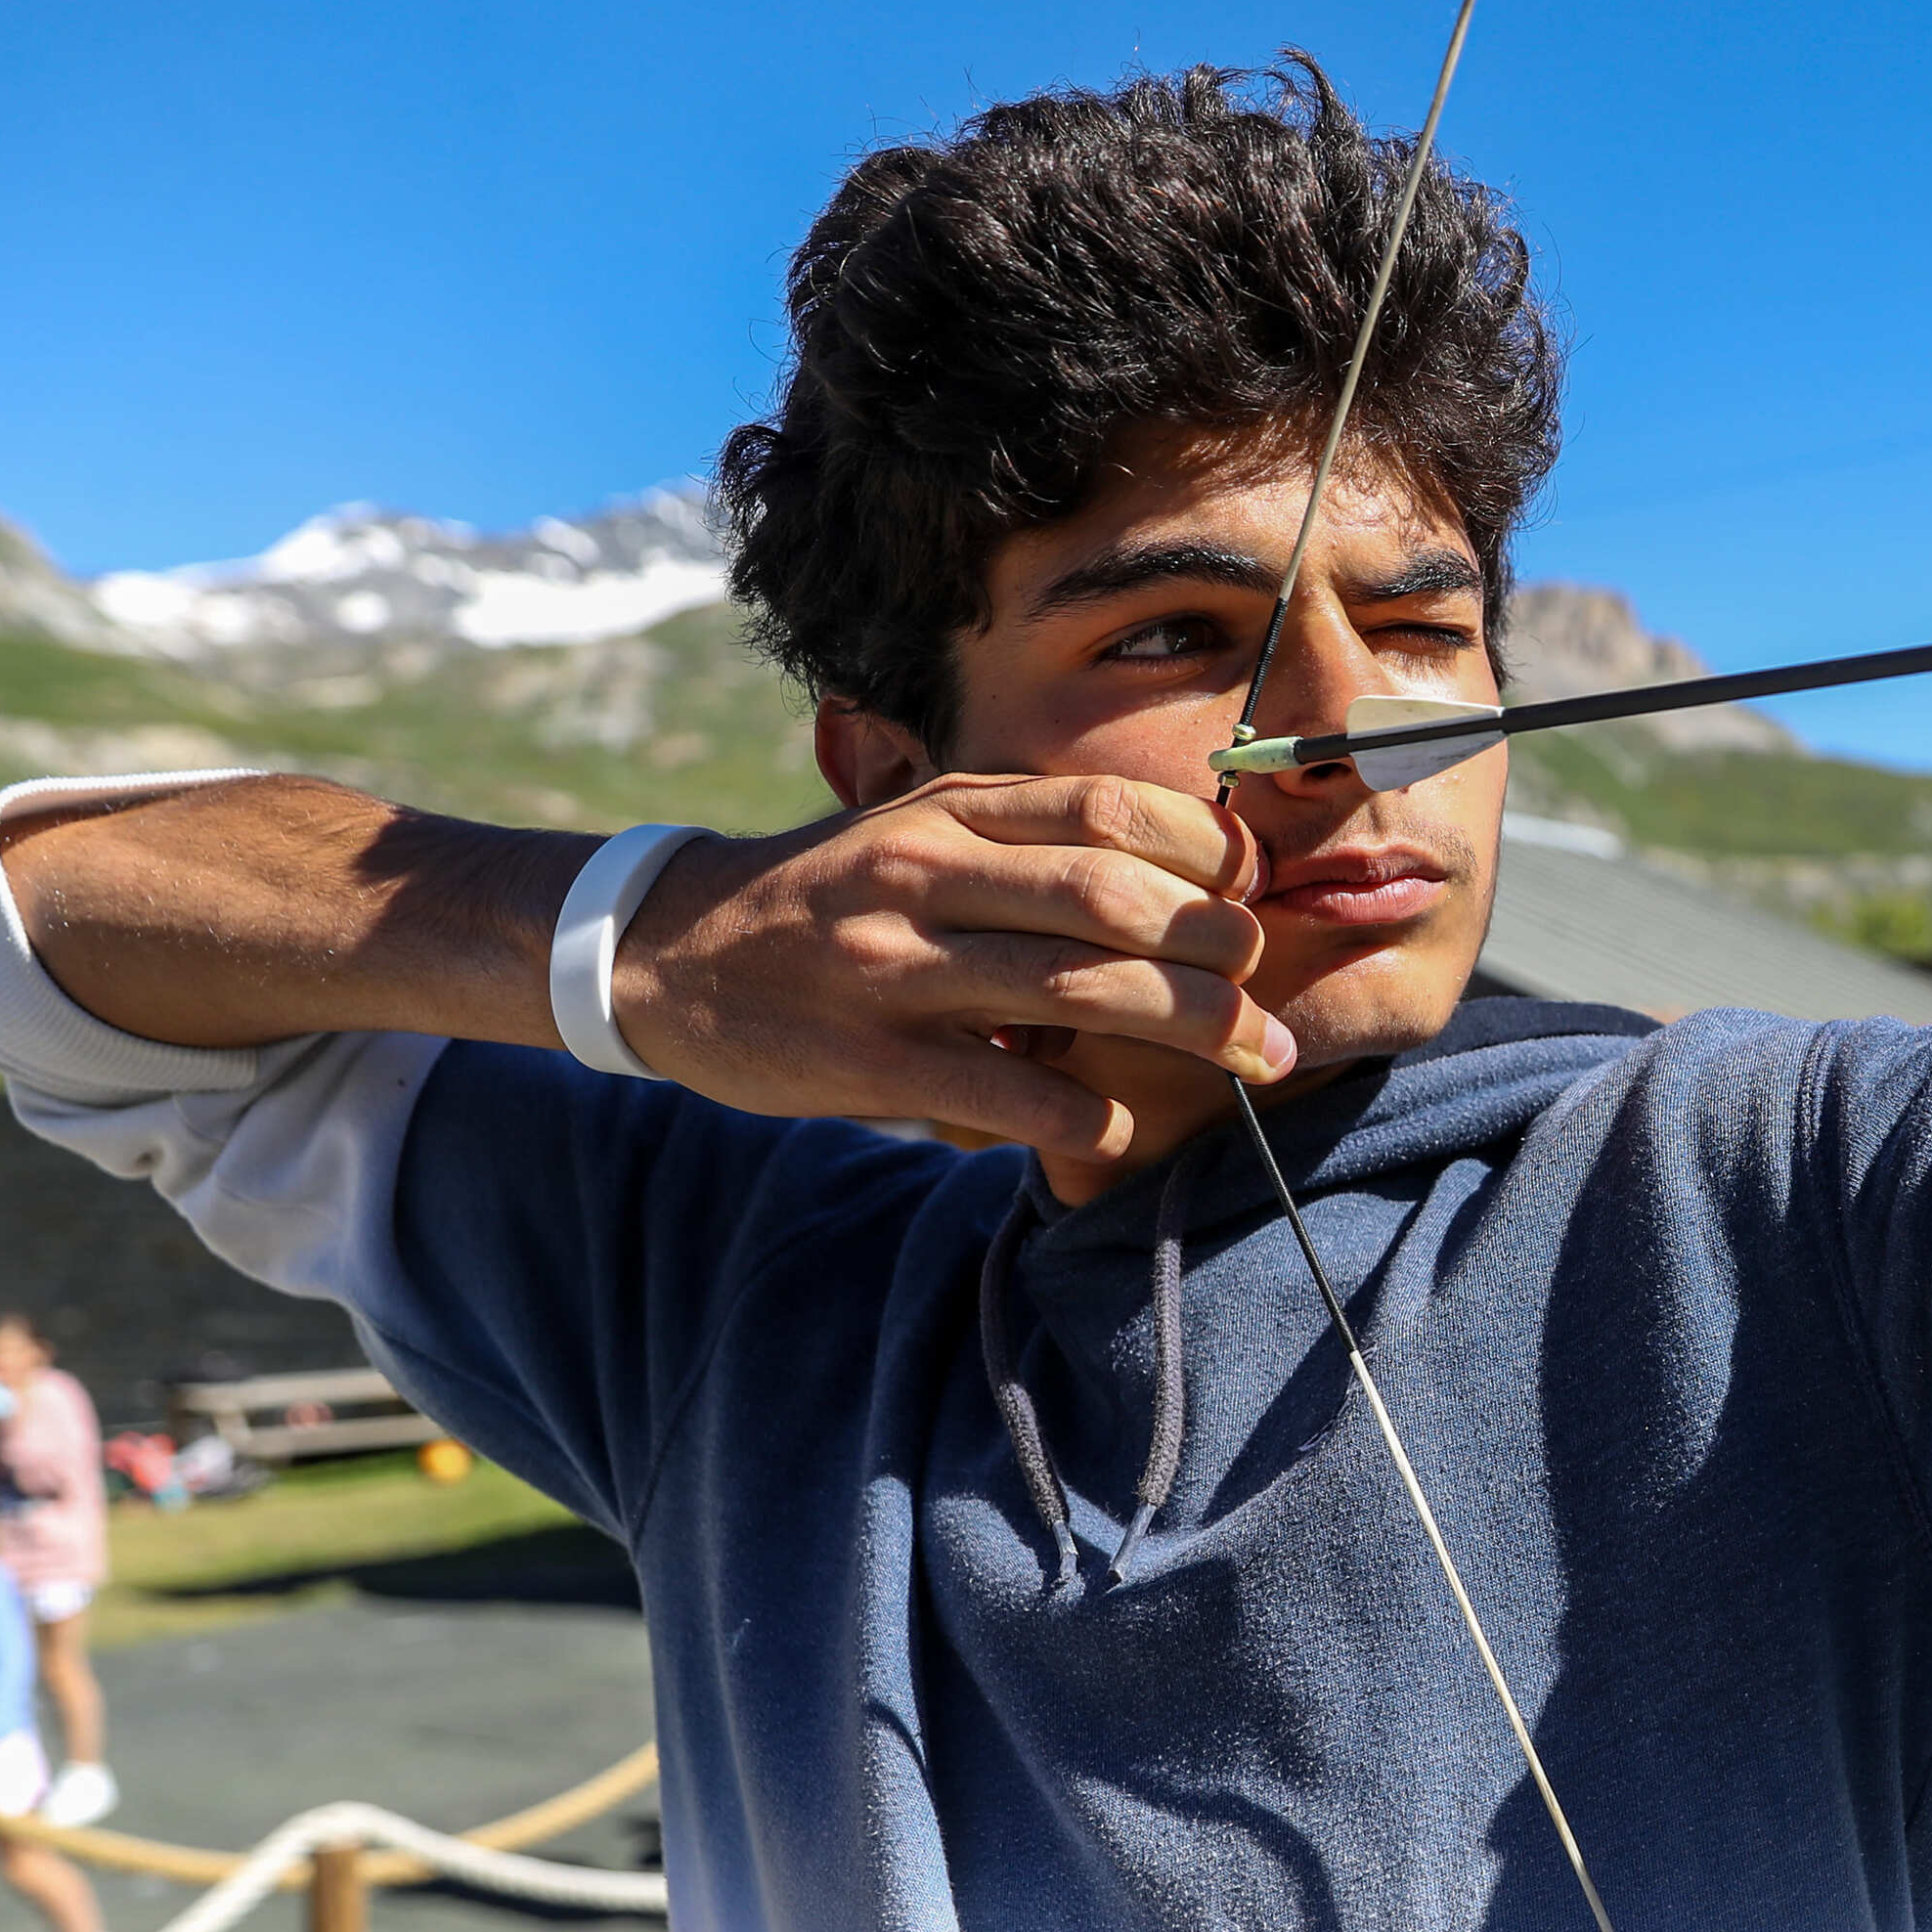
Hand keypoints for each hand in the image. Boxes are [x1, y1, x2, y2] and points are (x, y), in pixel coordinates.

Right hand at [610, 773, 1291, 1162]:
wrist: (663, 953)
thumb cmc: (830, 897)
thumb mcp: (917, 831)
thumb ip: (1027, 842)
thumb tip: (1189, 879)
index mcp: (947, 807)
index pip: (1109, 807)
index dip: (1206, 850)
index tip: (1254, 894)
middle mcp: (923, 872)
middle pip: (1113, 898)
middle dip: (1216, 947)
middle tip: (1268, 991)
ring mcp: (891, 967)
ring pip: (1077, 989)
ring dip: (1190, 1029)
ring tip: (1256, 1059)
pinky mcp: (867, 1061)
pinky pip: (1009, 1091)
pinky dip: (1089, 1113)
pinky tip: (1126, 1124)